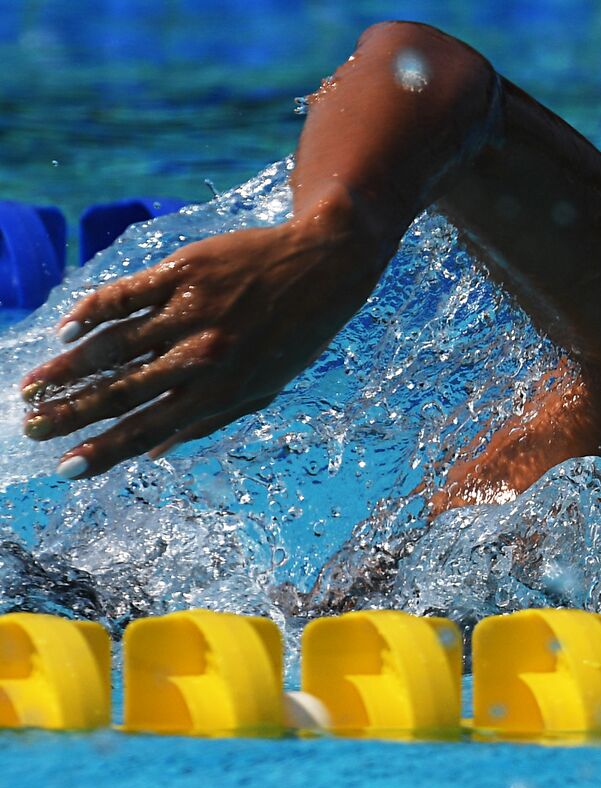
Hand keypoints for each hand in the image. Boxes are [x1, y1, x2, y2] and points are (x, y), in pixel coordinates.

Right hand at [19, 208, 386, 477]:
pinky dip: (89, 313)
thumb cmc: (296, 333)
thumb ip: (211, 420)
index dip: (104, 451)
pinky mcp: (182, 272)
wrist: (326, 263)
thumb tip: (156, 452)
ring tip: (31, 387)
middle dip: (69, 414)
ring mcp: (191, 312)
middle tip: (31, 426)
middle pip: (120, 390)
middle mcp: (203, 355)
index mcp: (223, 390)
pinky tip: (65, 330)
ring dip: (65, 370)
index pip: (149, 428)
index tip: (66, 468)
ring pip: (112, 346)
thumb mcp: (266, 387)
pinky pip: (124, 296)